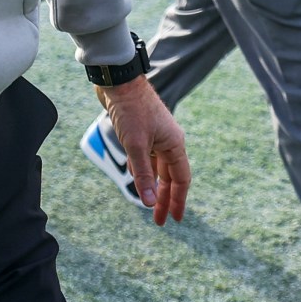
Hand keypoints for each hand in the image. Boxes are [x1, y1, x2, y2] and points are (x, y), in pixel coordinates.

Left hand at [96, 77, 189, 224]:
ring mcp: (156, 136)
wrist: (119, 81)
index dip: (178, 201)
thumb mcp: (136, 146)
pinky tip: (137, 179)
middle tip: (159, 220)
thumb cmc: (131, 110)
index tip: (176, 219)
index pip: (181, 180)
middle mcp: (168, 141)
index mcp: (174, 144)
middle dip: (164, 199)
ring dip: (153, 185)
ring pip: (157, 167)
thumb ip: (143, 175)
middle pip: (170, 176)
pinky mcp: (142, 131)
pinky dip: (143, 170)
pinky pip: (147, 157)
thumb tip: (148, 203)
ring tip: (148, 204)